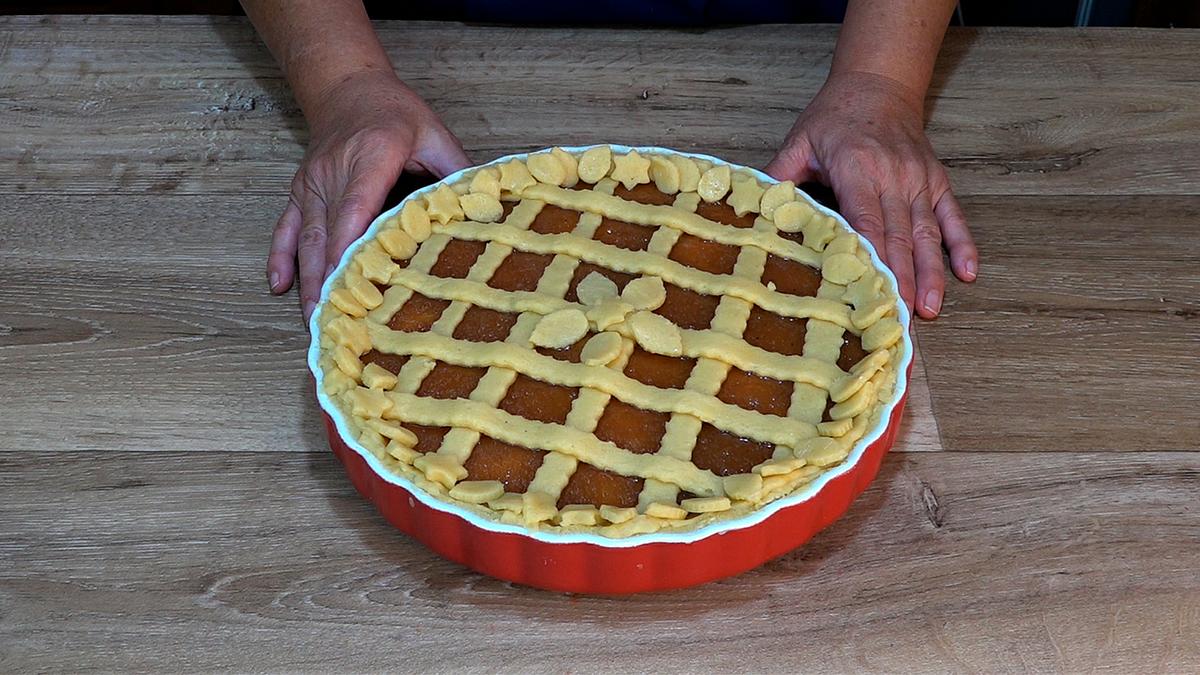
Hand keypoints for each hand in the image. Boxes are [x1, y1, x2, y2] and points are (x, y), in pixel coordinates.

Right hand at [268, 69, 470, 321]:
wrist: (349, 86)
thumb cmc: (396, 112)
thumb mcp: (435, 134)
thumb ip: (457, 171)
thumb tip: (488, 212)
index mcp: (372, 155)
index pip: (357, 208)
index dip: (350, 247)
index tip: (352, 283)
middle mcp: (335, 171)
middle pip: (327, 232)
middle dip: (329, 279)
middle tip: (336, 322)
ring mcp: (313, 183)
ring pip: (306, 237)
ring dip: (308, 279)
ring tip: (314, 319)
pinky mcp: (301, 190)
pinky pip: (286, 227)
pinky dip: (280, 257)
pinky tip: (278, 286)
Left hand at [766, 71, 976, 318]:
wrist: (878, 83)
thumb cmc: (835, 116)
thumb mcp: (799, 141)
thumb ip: (778, 177)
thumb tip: (751, 212)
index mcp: (857, 168)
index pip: (866, 221)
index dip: (871, 258)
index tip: (870, 291)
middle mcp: (894, 177)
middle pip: (898, 237)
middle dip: (901, 281)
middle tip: (899, 319)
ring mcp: (919, 180)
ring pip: (927, 234)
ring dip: (930, 273)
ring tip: (930, 309)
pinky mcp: (935, 181)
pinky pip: (952, 216)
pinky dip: (962, 244)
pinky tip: (968, 273)